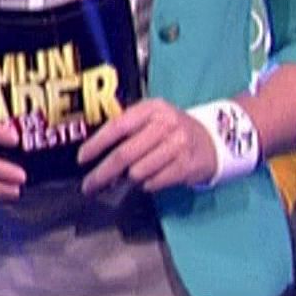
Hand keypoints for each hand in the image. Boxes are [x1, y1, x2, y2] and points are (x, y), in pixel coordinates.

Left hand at [76, 98, 219, 195]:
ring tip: (129, 177)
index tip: (82, 158)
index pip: (118, 126)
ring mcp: (178, 145)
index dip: (97, 144)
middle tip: (89, 186)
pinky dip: (147, 185)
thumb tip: (96, 155)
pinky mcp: (186, 166)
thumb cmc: (172, 130)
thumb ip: (127, 130)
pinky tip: (150, 179)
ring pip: (138, 172)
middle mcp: (165, 124)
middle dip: (102, 173)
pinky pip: (154, 182)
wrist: (213, 139)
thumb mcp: (152, 119)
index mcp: (151, 109)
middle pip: (125, 154)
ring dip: (128, 179)